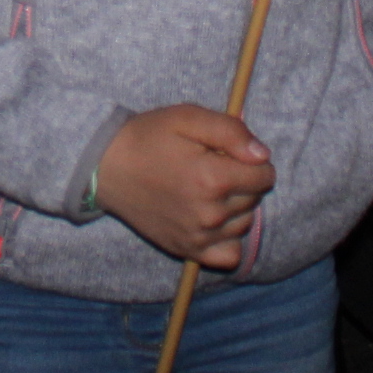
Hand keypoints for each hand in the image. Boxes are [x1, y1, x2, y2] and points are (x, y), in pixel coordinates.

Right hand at [94, 105, 274, 266]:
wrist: (107, 167)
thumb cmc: (148, 137)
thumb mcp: (187, 118)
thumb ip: (231, 132)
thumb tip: (263, 155)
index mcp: (213, 178)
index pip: (264, 175)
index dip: (253, 159)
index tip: (230, 152)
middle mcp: (210, 213)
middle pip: (255, 199)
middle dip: (243, 180)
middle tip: (213, 165)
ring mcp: (199, 236)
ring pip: (244, 223)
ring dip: (236, 206)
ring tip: (208, 189)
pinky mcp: (187, 250)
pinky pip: (230, 255)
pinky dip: (228, 238)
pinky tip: (213, 220)